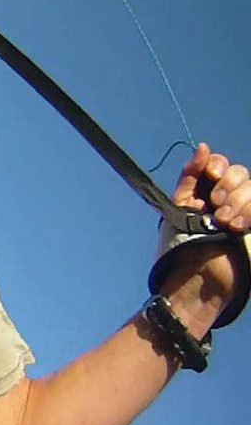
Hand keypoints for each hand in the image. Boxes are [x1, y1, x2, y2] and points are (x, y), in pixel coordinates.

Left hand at [165, 143, 249, 313]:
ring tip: (223, 225)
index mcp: (205, 191)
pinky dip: (248, 213)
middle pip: (240, 173)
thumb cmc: (181, 246)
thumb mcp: (179, 207)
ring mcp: (244, 212)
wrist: (197, 278)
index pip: (219, 164)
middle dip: (228, 188)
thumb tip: (202, 146)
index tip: (211, 174)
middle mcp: (227, 198)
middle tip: (215, 208)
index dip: (217, 165)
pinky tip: (237, 228)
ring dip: (239, 204)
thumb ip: (190, 177)